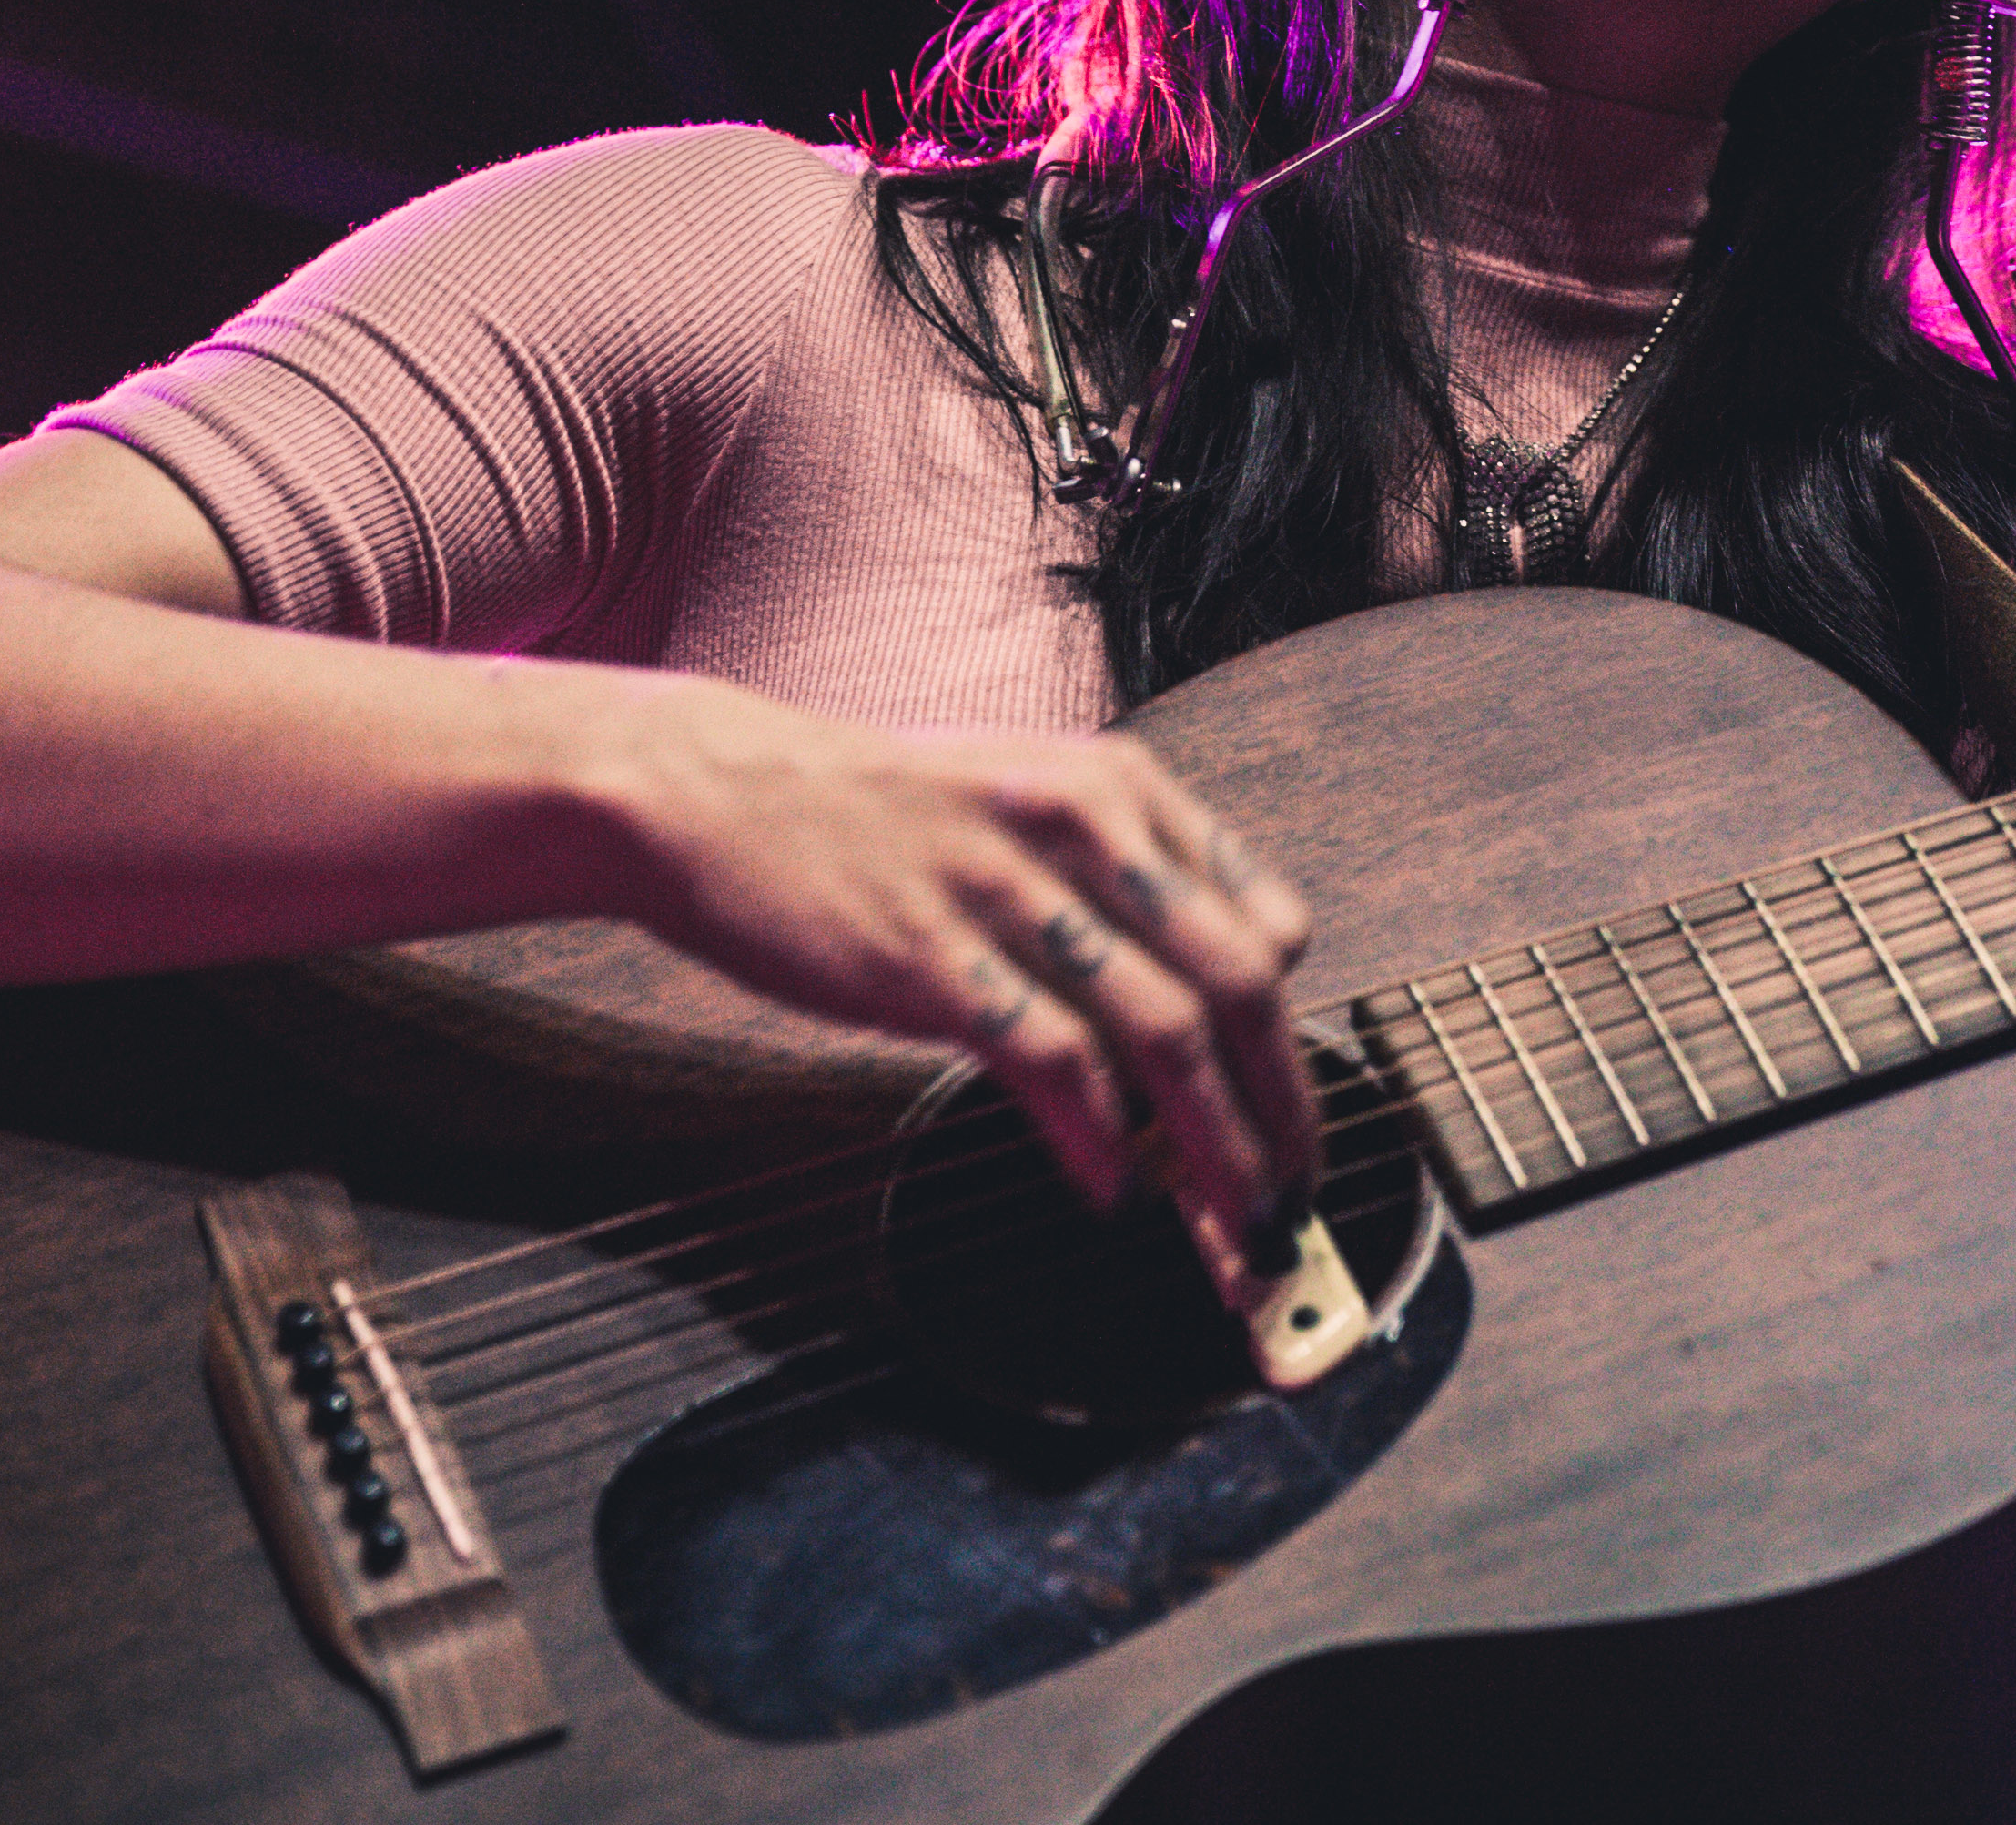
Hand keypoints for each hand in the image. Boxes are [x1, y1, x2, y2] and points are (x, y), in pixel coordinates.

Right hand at [585, 680, 1321, 1306]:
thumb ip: (1116, 884)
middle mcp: (1081, 827)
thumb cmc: (875, 811)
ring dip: (1216, 1149)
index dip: (1295, 1036)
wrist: (720, 792)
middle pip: (1238, 985)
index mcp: (1119, 791)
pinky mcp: (930, 958)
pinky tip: (1113, 1190)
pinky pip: (1050, 1060)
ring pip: (1163, 1034)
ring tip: (1232, 1224)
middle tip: (1294, 1198)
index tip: (1293, 1115)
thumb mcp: (1024, 801)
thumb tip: (1200, 1009)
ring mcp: (1006, 891)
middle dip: (1285, 1110)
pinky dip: (1098, 1139)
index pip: (1266, 921)